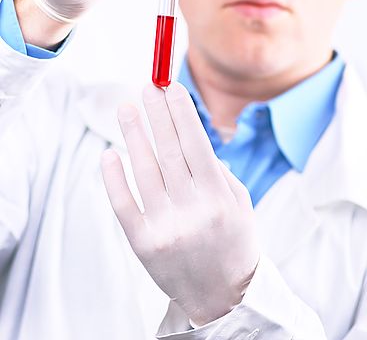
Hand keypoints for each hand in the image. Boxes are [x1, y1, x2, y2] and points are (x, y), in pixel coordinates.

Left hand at [101, 82, 259, 325]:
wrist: (222, 298)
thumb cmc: (234, 242)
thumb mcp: (239, 203)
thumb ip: (216, 170)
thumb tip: (186, 135)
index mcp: (219, 197)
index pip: (195, 143)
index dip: (181, 112)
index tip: (171, 87)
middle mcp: (193, 211)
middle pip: (169, 150)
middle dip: (157, 113)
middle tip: (148, 86)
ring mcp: (165, 227)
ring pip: (143, 170)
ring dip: (134, 134)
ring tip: (127, 108)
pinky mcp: (143, 244)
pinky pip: (123, 203)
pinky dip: (114, 177)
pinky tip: (110, 153)